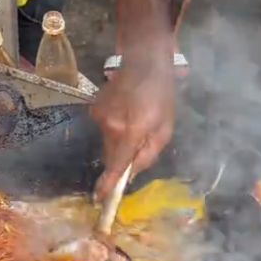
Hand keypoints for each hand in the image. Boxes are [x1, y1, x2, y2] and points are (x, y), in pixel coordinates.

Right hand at [92, 53, 174, 199]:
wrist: (143, 61)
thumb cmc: (161, 94)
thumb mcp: (166, 127)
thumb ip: (149, 153)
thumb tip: (132, 173)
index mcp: (131, 130)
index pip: (117, 164)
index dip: (109, 184)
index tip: (101, 199)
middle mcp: (111, 126)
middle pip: (112, 156)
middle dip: (122, 158)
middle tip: (139, 142)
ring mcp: (99, 117)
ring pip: (108, 143)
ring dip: (120, 141)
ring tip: (135, 120)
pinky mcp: (94, 110)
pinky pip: (105, 130)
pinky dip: (115, 129)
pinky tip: (126, 112)